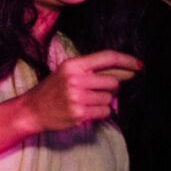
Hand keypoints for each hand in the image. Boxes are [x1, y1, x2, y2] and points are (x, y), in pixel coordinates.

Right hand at [17, 50, 138, 133]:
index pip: (107, 58)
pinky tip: (86, 110)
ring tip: (86, 101)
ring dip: (104, 101)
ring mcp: (77, 97)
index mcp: (72, 65)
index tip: (139, 65)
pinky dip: (100, 112)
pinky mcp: (79, 113)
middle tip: (98, 91)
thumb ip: (94, 70)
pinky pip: (105, 111)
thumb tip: (129, 71)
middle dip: (111, 88)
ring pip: (110, 98)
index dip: (127, 60)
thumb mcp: (68, 73)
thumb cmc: (52, 90)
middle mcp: (75, 79)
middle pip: (113, 81)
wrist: (31, 110)